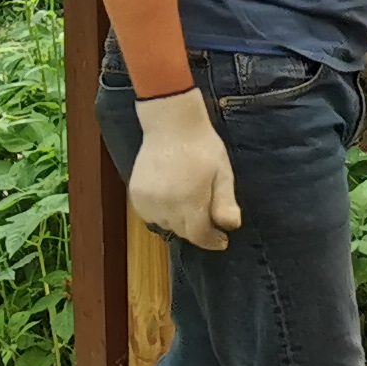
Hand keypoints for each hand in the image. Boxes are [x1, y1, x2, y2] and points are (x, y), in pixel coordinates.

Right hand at [130, 88, 242, 247]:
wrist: (171, 125)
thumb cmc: (202, 147)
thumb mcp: (223, 173)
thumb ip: (225, 203)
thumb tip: (231, 227)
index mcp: (190, 199)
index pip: (199, 235)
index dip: (212, 241)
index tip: (222, 240)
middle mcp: (165, 204)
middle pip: (183, 231)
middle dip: (197, 227)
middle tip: (206, 210)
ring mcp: (147, 200)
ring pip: (166, 224)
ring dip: (178, 220)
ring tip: (187, 198)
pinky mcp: (135, 194)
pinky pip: (150, 215)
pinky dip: (162, 212)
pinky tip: (171, 196)